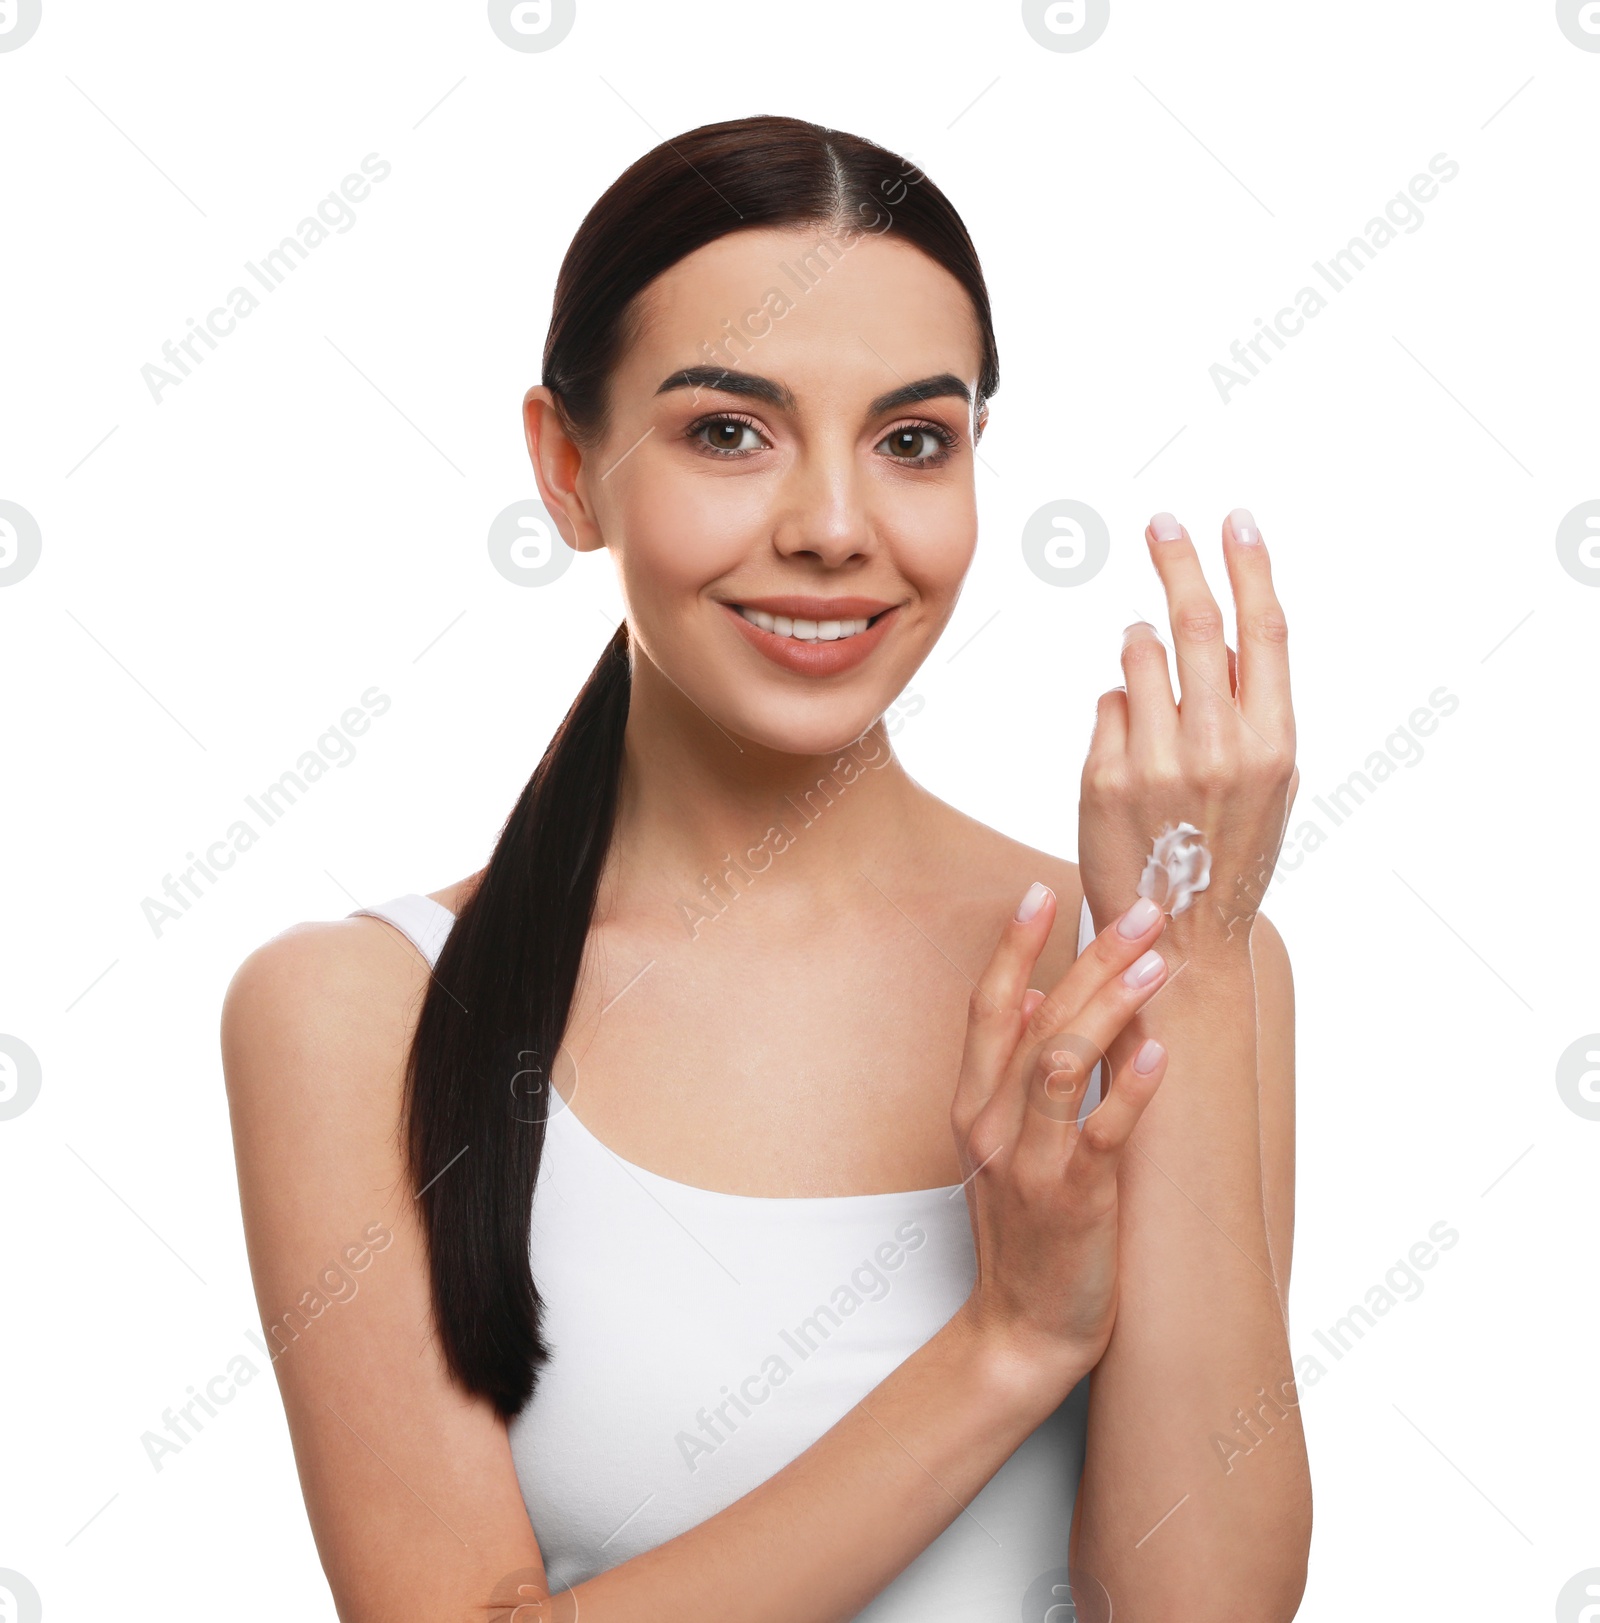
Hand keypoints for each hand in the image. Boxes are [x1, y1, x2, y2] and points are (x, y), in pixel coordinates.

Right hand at [949, 883, 1173, 1389]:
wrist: (1021, 1328)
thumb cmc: (1023, 1231)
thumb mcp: (999, 1146)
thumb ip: (1011, 1073)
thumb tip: (1036, 998)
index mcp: (972, 1105)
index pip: (988, 1006)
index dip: (1014, 946)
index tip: (1043, 891)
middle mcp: (991, 1125)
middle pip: (1034, 1019)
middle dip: (1088, 957)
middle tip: (1140, 910)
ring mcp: (1028, 1163)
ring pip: (1059, 1062)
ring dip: (1109, 1006)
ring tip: (1155, 963)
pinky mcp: (1073, 1200)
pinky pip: (1100, 1133)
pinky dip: (1129, 1088)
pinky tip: (1160, 1051)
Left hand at [1078, 509, 1298, 956]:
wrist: (1180, 934)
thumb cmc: (1227, 851)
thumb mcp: (1270, 784)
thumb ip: (1253, 710)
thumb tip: (1220, 633)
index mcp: (1273, 744)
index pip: (1265, 631)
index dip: (1249, 567)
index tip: (1235, 520)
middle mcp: (1219, 748)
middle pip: (1197, 625)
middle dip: (1178, 562)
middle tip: (1162, 522)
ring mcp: (1158, 761)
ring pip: (1140, 657)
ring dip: (1141, 646)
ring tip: (1146, 666)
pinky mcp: (1104, 776)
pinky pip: (1109, 705)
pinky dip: (1119, 710)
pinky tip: (1130, 749)